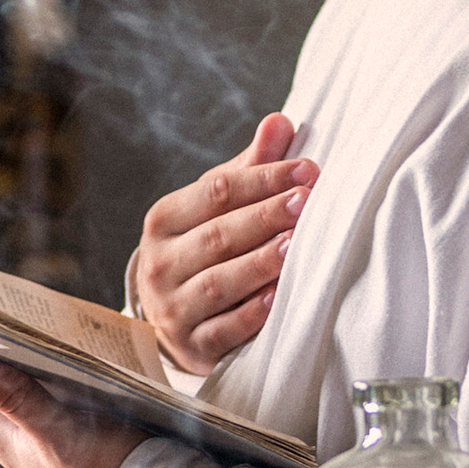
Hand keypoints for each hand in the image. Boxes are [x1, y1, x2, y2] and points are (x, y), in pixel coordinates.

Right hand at [133, 113, 316, 373]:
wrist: (174, 315)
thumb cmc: (204, 248)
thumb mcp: (216, 207)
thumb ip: (250, 168)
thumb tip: (279, 122)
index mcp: (164, 220)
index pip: (217, 192)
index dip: (264, 179)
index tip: (307, 171)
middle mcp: (160, 262)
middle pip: (218, 236)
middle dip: (266, 217)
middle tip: (308, 202)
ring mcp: (172, 307)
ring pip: (218, 283)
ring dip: (259, 263)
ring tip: (296, 245)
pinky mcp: (191, 345)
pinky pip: (223, 329)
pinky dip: (251, 314)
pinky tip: (278, 297)